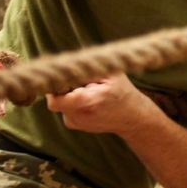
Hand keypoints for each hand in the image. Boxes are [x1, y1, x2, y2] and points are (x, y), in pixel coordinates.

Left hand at [45, 72, 159, 136]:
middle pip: (56, 98)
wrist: (132, 117)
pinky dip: (72, 101)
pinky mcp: (74, 124)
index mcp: (87, 102)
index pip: (55, 99)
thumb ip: (88, 68)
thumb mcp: (111, 74)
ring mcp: (75, 122)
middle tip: (82, 81)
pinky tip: (89, 100)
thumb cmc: (122, 91)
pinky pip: (64, 108)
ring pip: (60, 102)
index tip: (63, 77)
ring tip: (90, 92)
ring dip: (70, 94)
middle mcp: (78, 116)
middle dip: (65, 86)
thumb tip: (65, 63)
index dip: (55, 86)